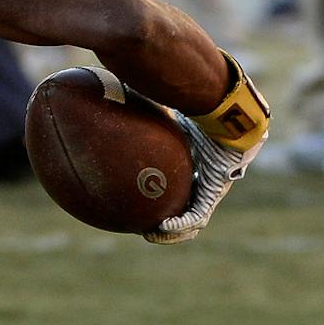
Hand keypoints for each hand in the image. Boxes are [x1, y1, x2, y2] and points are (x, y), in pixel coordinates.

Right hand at [146, 57, 269, 245]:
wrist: (224, 100)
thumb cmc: (192, 95)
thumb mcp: (158, 101)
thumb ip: (134, 103)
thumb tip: (99, 90)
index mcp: (200, 149)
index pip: (186, 172)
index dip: (169, 186)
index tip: (149, 194)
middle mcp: (210, 166)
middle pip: (193, 197)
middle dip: (174, 214)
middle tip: (148, 223)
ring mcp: (218, 179)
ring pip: (197, 212)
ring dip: (176, 227)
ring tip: (152, 234)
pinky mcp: (220, 187)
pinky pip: (199, 212)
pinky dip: (180, 223)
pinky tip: (159, 228)